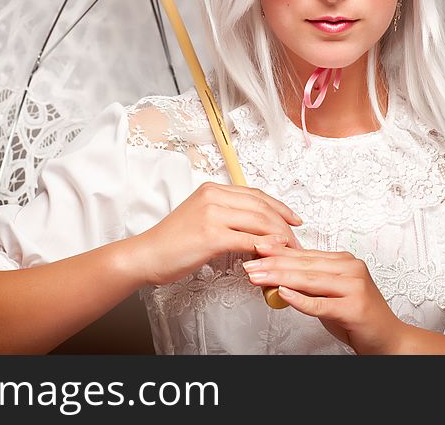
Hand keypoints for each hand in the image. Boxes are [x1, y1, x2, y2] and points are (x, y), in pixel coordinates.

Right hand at [133, 182, 303, 285]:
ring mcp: (212, 214)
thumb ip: (228, 218)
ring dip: (279, 238)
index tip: (294, 221)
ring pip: (258, 221)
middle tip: (297, 242)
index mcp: (212, 190)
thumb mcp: (202, 219)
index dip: (279, 207)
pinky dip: (264, 247)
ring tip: (290, 251)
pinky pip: (247, 240)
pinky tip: (274, 254)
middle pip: (261, 207)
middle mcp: (213, 196)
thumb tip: (258, 229)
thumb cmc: (173, 242)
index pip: (256, 195)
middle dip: (284, 225)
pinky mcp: (211, 235)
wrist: (147, 255)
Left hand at [243, 242, 406, 354]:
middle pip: (304, 265)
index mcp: (344, 261)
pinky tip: (282, 293)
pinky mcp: (354, 308)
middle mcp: (351, 269)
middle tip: (250, 264)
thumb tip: (275, 276)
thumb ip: (308, 284)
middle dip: (273, 264)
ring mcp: (354, 287)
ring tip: (258, 276)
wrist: (388, 337)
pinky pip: (321, 303)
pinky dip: (300, 299)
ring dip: (279, 277)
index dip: (278, 252)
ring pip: (310, 280)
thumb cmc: (357, 315)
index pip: (305, 254)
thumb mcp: (330, 293)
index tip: (256, 249)